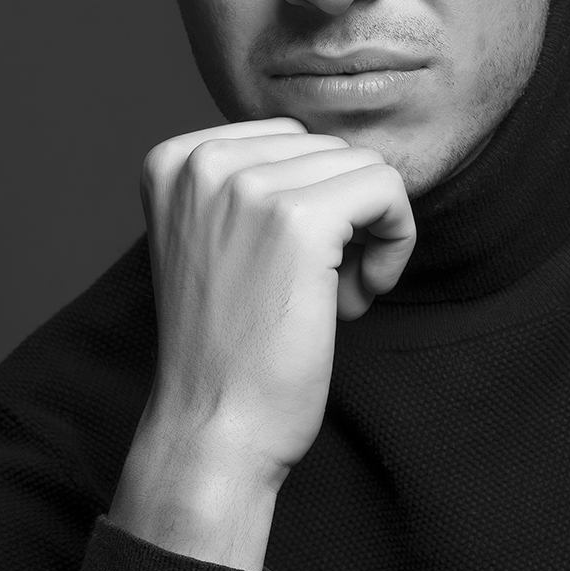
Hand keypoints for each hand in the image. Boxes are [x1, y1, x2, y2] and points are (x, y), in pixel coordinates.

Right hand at [137, 116, 415, 484]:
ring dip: (367, 238)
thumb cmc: (228, 352)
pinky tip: (360, 297)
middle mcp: (202, 161)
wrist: (213, 429)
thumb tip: (344, 157)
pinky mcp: (300, 220)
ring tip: (332, 301)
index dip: (310, 204)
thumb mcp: (217, 245)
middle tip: (315, 295)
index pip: (287, 140)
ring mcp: (248, 186)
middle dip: (341, 221)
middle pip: (328, 150)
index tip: (291, 271)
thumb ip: (254, 189)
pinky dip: (395, 243)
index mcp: (174, 160)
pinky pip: (388, 190)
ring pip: (364, 168)